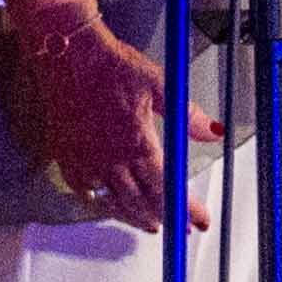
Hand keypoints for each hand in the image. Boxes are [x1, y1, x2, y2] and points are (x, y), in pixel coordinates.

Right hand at [8, 0, 199, 230]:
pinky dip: (102, 205)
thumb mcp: (160, 84)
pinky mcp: (68, 159)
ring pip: (114, 204)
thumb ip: (187, 115)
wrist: (68, 56)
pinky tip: (110, 206)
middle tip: (178, 226)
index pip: (168, 188)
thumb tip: (213, 131)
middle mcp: (111, 160)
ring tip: (149, 223)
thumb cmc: (111, 66)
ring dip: (134, 217)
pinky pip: (86, 194)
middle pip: (142, 203)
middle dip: (164, 217)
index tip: (198, 220)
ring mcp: (86, 163)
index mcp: (137, 143)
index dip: (186, 209)